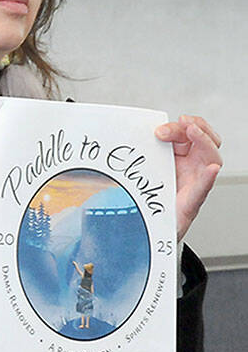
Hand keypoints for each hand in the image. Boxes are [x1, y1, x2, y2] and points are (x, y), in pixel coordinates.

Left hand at [155, 115, 221, 240]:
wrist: (152, 228)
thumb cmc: (153, 199)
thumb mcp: (147, 170)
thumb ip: (147, 153)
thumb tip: (139, 135)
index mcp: (182, 159)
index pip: (190, 134)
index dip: (180, 126)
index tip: (162, 127)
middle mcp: (193, 168)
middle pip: (205, 141)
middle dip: (194, 128)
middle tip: (181, 124)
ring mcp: (195, 183)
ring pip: (212, 158)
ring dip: (205, 142)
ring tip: (194, 132)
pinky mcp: (192, 202)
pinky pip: (204, 187)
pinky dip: (208, 177)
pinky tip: (210, 169)